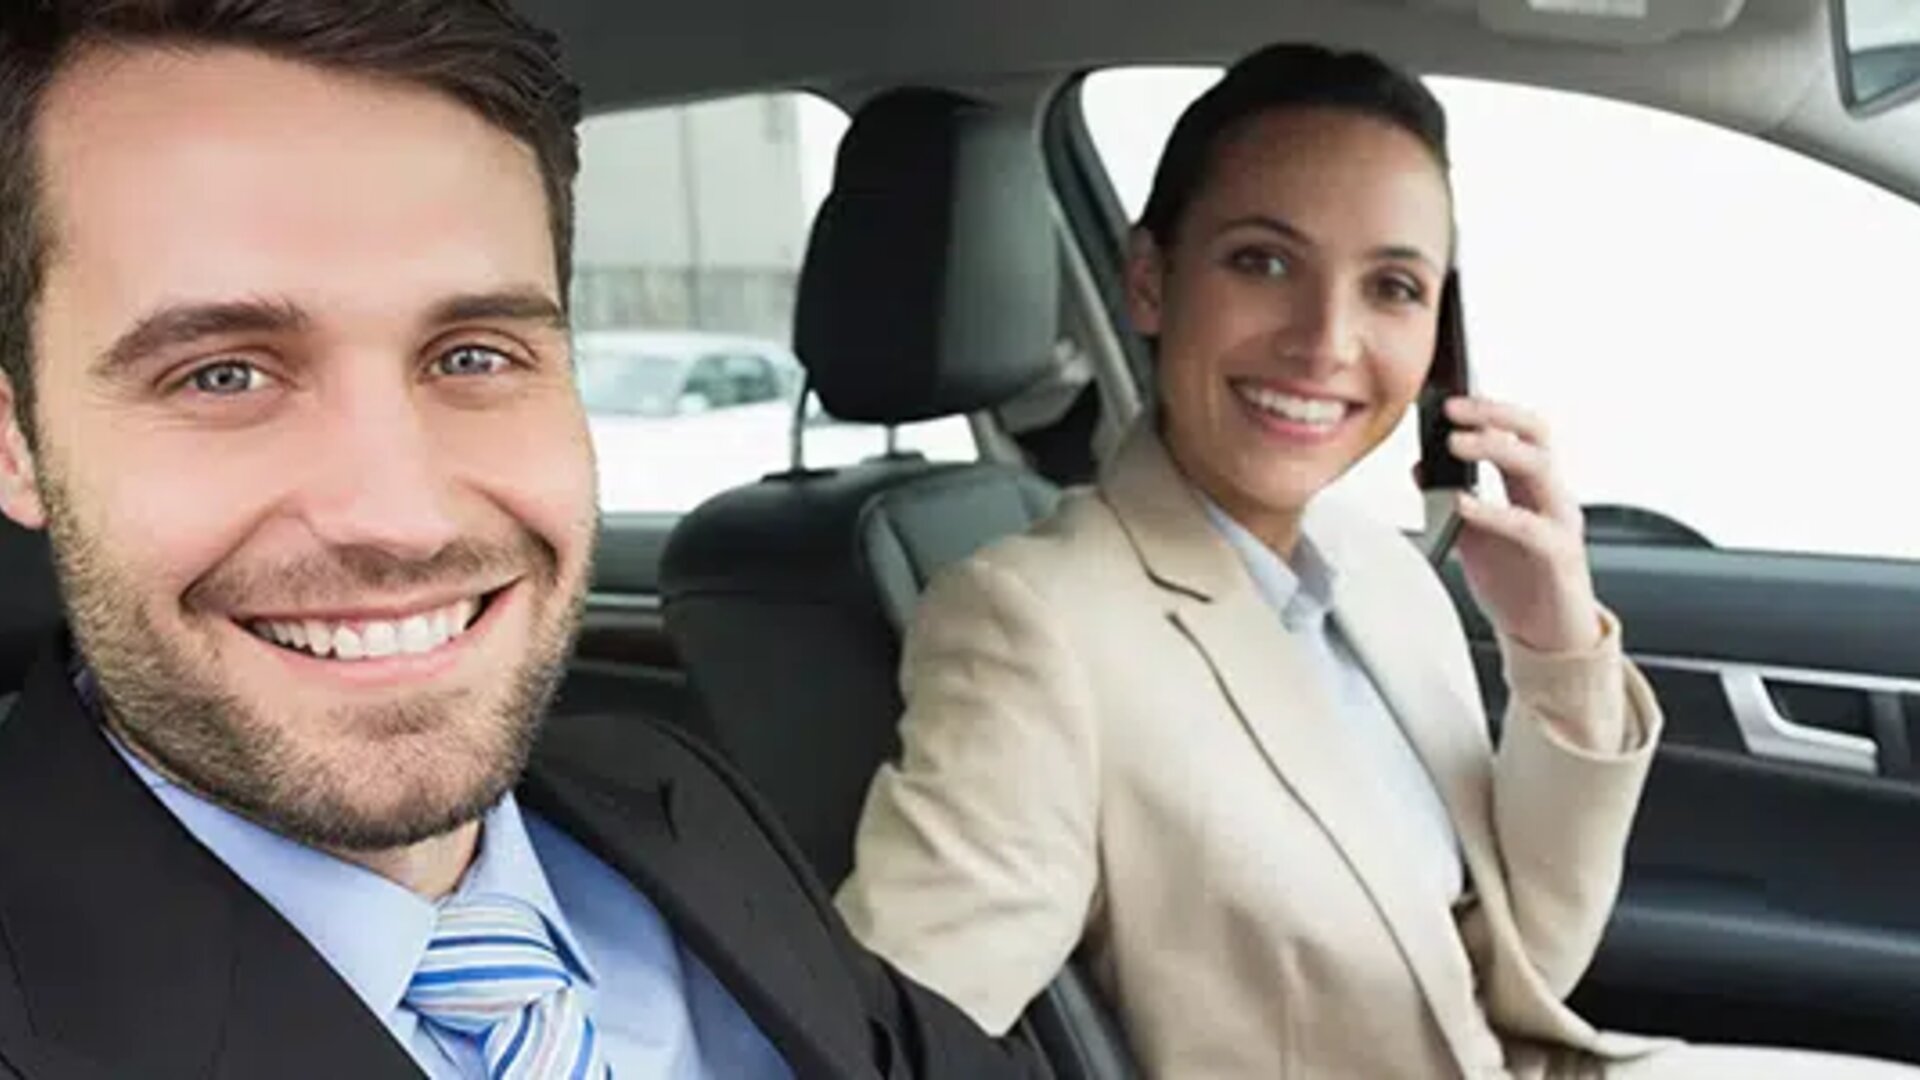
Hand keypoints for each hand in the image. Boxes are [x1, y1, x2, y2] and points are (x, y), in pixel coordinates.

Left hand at [1443, 396, 1602, 653]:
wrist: (1546, 638)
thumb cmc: (1516, 584)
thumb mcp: (1474, 535)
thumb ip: (1452, 501)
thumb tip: (1421, 467)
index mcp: (1532, 487)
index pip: (1520, 430)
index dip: (1489, 409)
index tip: (1449, 396)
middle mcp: (1552, 496)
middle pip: (1535, 434)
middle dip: (1494, 414)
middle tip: (1451, 408)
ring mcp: (1560, 523)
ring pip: (1539, 467)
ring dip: (1495, 448)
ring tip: (1454, 444)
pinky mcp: (1559, 557)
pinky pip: (1529, 526)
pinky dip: (1493, 511)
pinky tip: (1463, 504)